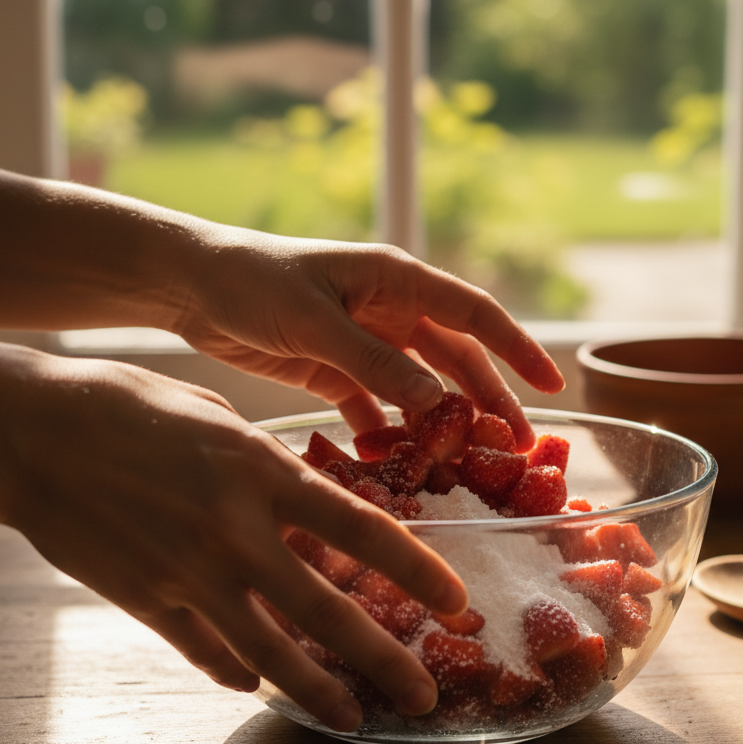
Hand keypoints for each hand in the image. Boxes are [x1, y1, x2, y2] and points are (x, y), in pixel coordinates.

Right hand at [0, 341, 467, 732]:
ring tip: (356, 716)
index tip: (455, 600)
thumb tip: (319, 512)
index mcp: (265, 474)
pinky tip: (259, 684)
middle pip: (329, 610)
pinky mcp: (148, 601)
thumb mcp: (223, 422)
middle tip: (426, 692)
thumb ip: (273, 473)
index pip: (363, 531)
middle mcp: (238, 531)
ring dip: (321, 690)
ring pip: (271, 652)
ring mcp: (191, 573)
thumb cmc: (136, 408)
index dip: (417, 571)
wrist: (36, 430)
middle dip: (386, 657)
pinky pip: (207, 652)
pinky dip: (239, 672)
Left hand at [174, 233, 564, 448]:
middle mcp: (388, 309)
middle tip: (516, 447)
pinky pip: (372, 405)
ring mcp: (363, 341)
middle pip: (454, 359)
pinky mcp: (333, 369)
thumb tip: (435, 400)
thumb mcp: (316, 321)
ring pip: (417, 387)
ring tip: (463, 463)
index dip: (517, 349)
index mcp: (396, 280)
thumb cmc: (252, 281)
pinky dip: (383, 432)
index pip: (474, 314)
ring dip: (438, 422)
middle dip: (486, 400)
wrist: (188, 285)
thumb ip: (374, 360)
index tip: (553, 383)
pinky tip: (390, 462)